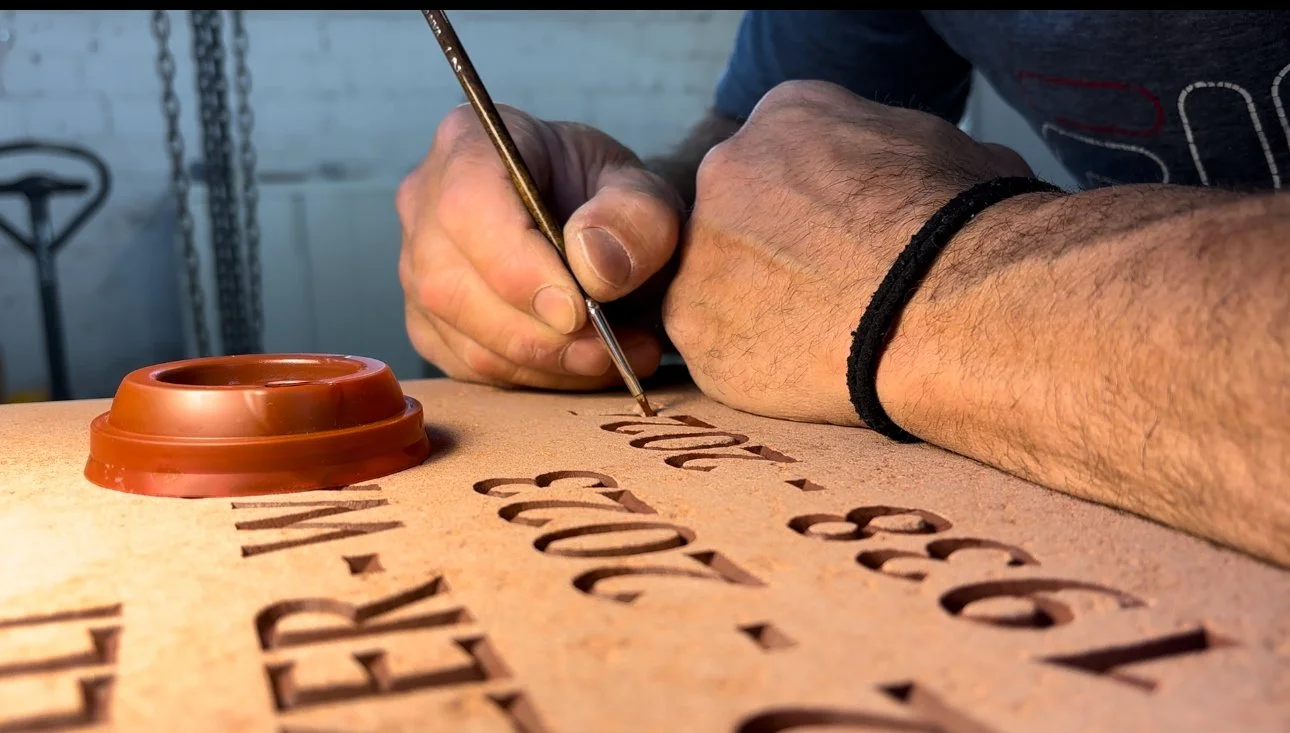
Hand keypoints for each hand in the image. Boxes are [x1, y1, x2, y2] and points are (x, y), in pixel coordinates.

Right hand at [398, 105, 682, 389]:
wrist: (598, 231)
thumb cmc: (610, 201)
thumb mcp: (646, 193)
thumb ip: (634, 220)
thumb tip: (595, 270)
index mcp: (470, 144)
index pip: (468, 206)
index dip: (517, 266)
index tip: (578, 309)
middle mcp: (424, 203)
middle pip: (453, 285)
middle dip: (539, 334)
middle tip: (611, 346)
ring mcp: (416, 268)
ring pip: (465, 337)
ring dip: (548, 364)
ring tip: (618, 355)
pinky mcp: (429, 324)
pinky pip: (473, 368)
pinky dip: (537, 379)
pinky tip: (587, 365)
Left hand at [663, 80, 1034, 425]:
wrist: (946, 303)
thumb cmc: (962, 230)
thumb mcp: (946, 148)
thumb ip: (894, 153)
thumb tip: (911, 175)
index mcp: (787, 115)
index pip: (780, 156)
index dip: (814, 205)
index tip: (842, 240)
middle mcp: (726, 170)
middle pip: (735, 214)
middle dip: (772, 252)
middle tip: (826, 292)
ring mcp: (700, 251)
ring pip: (715, 282)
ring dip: (756, 308)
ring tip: (821, 336)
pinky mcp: (694, 328)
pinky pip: (715, 346)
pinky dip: (752, 361)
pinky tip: (804, 368)